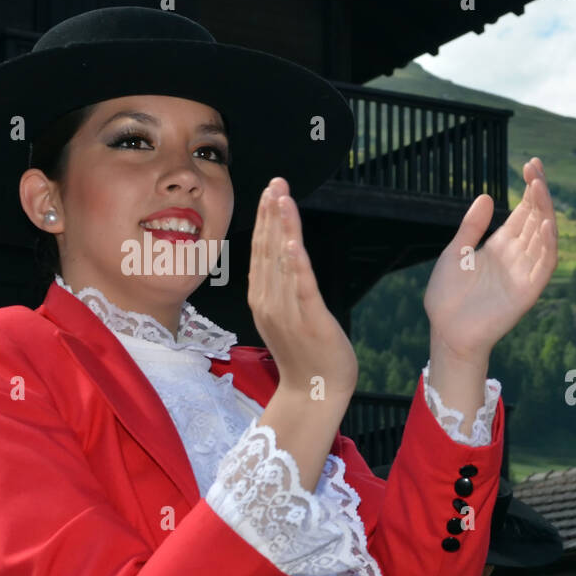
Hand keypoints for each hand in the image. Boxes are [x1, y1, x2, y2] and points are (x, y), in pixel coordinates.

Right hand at [247, 177, 357, 405]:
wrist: (313, 393)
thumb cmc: (305, 356)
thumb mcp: (285, 316)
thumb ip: (282, 287)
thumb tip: (283, 256)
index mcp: (262, 298)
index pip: (261, 250)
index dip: (264, 219)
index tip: (270, 190)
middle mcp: (269, 301)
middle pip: (267, 249)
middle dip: (271, 213)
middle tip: (276, 182)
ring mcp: (287, 311)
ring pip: (282, 262)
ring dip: (282, 228)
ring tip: (282, 198)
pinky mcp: (309, 320)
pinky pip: (301, 287)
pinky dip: (296, 263)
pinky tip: (294, 241)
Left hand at [425, 158, 556, 363]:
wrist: (446, 331)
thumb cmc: (448, 296)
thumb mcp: (455, 251)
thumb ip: (472, 226)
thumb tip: (488, 197)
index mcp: (501, 246)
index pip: (523, 213)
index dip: (529, 190)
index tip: (529, 164)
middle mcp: (517, 257)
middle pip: (536, 219)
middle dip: (538, 194)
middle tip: (535, 168)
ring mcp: (524, 273)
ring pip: (543, 238)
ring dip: (545, 213)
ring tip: (540, 187)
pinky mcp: (527, 292)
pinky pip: (544, 266)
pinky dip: (548, 246)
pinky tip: (545, 224)